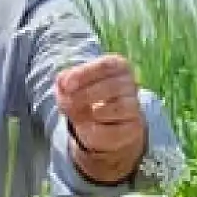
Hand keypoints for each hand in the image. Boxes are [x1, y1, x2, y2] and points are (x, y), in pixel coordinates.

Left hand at [55, 54, 146, 171]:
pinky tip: (86, 127)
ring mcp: (134, 107)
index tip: (66, 86)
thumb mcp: (76, 84)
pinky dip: (92, 130)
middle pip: (108, 87)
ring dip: (85, 114)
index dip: (83, 74)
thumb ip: (66, 80)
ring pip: (110, 109)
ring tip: (75, 115)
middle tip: (65, 104)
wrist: (108, 125)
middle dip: (81, 96)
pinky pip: (110, 130)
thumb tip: (61, 83)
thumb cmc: (91, 97)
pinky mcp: (133, 128)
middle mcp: (131, 84)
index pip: (105, 65)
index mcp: (119, 66)